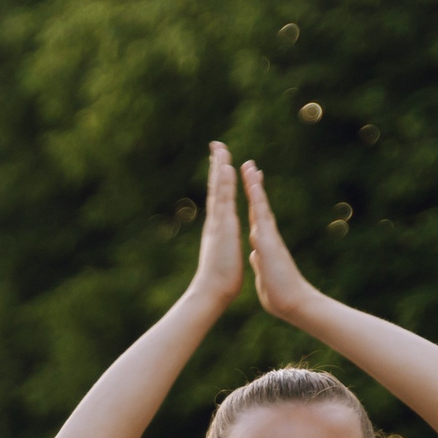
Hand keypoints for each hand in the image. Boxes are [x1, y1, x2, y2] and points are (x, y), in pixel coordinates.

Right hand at [190, 140, 245, 308]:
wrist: (212, 291)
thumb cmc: (219, 280)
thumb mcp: (225, 257)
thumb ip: (223, 248)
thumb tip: (222, 247)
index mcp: (219, 228)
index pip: (220, 199)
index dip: (220, 180)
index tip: (221, 163)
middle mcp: (215, 221)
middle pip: (215, 187)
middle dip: (216, 166)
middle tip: (216, 145)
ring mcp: (218, 222)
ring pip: (218, 188)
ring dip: (219, 166)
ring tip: (220, 147)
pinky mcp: (223, 225)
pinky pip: (224, 198)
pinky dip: (223, 181)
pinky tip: (225, 165)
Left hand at [241, 159, 319, 322]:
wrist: (294, 304)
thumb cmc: (280, 294)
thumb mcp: (264, 274)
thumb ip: (260, 262)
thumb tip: (255, 256)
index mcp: (264, 245)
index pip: (256, 218)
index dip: (252, 202)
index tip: (249, 185)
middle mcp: (268, 236)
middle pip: (259, 206)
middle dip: (253, 185)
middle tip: (249, 165)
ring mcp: (269, 237)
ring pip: (260, 206)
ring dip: (254, 185)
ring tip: (249, 166)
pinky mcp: (268, 241)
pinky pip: (261, 216)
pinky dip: (257, 200)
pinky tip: (252, 186)